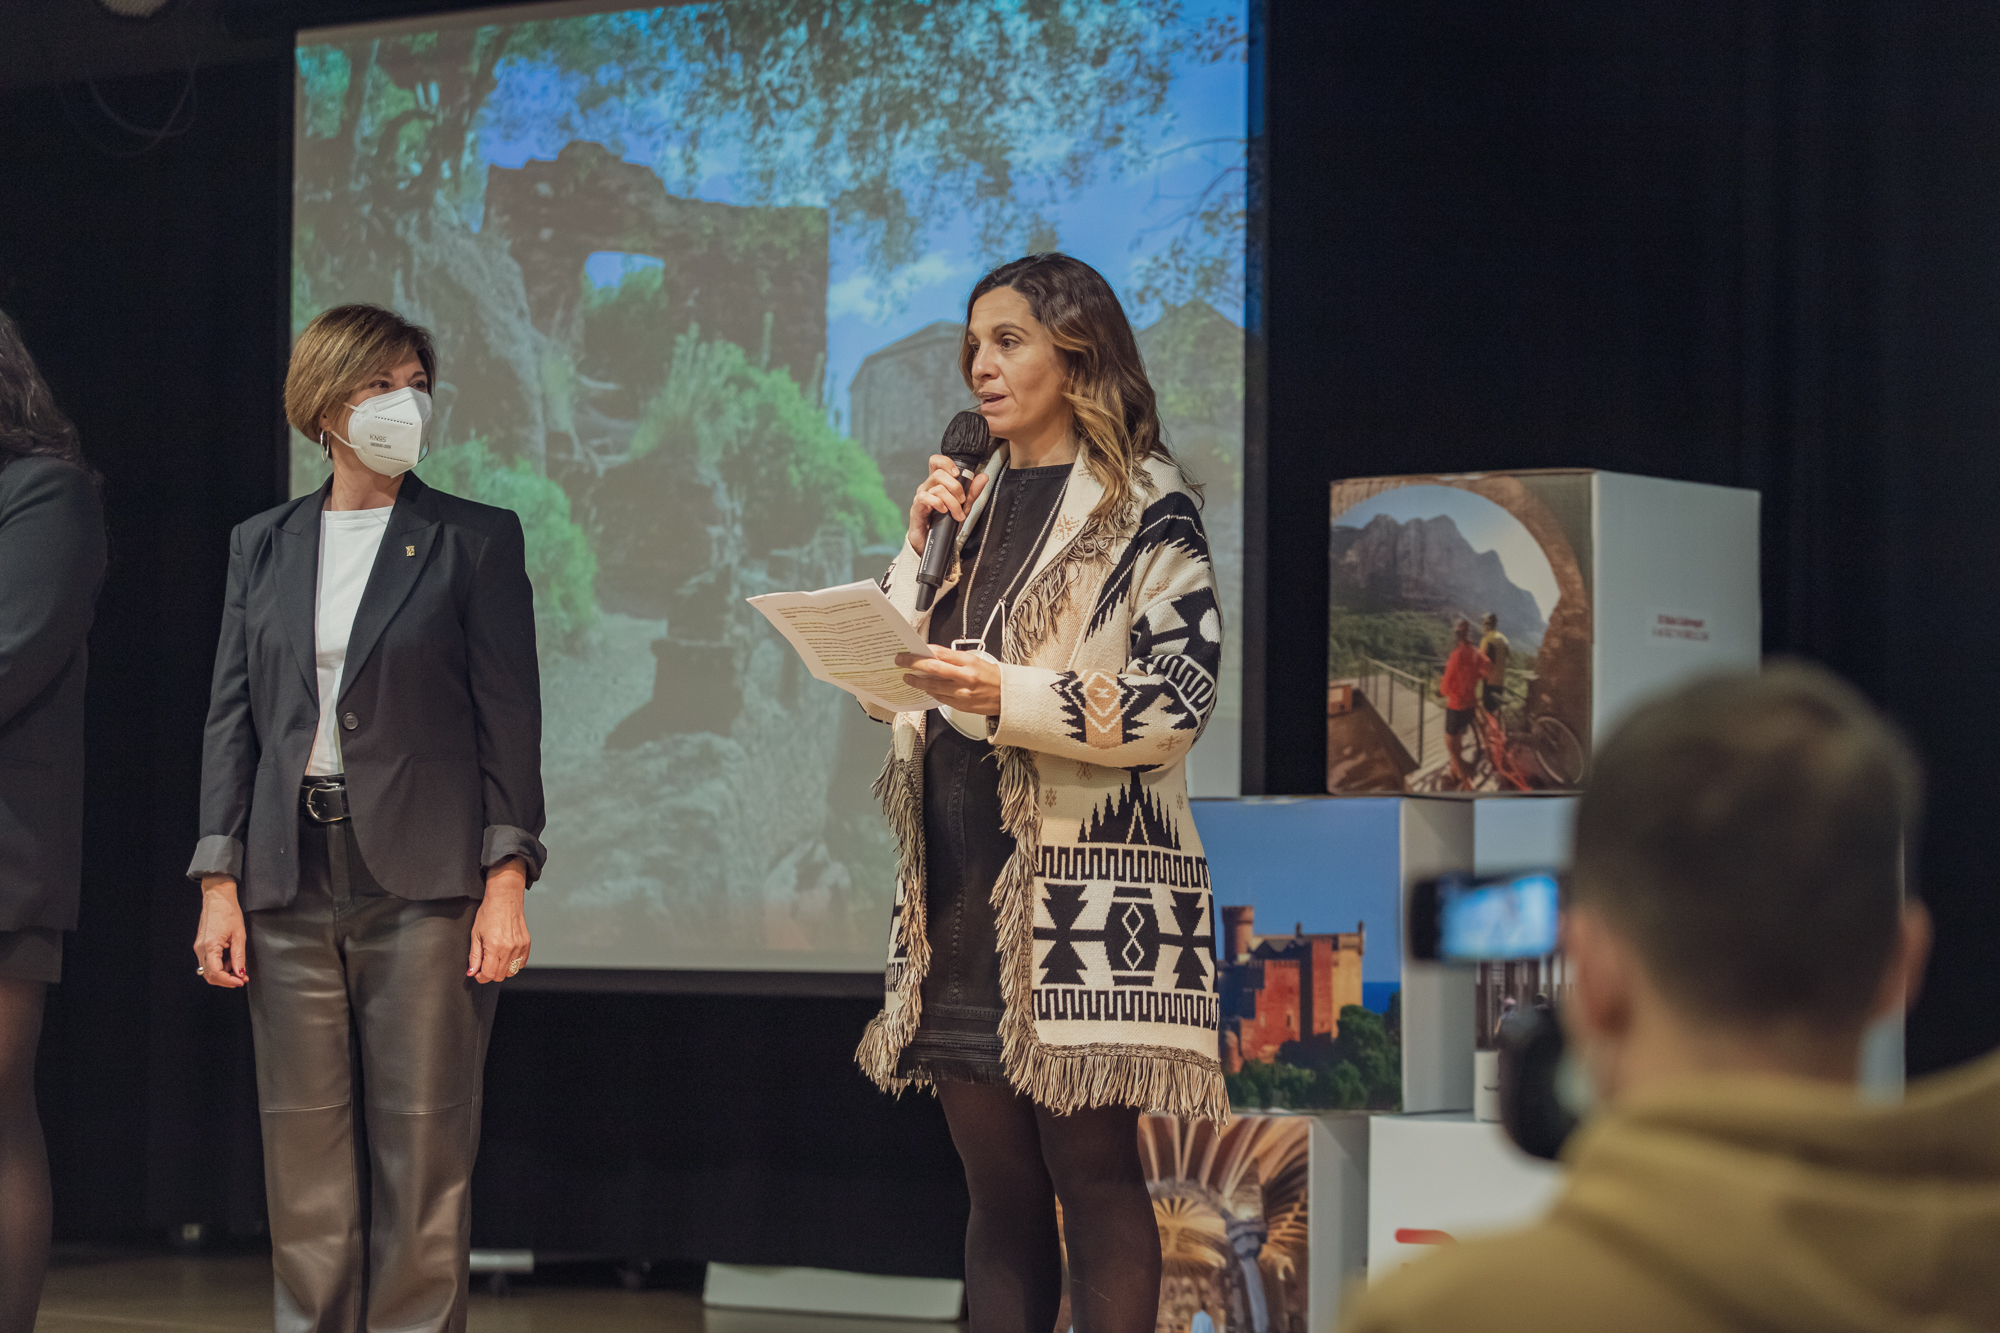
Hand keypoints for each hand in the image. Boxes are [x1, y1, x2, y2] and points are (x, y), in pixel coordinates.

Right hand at [193, 877, 247, 987]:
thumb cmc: (228, 912)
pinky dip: (220, 965)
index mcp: (210, 946)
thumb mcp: (239, 935)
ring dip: (223, 973)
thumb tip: (240, 973)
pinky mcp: (201, 945)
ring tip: (238, 966)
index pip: (215, 973)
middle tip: (241, 978)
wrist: (217, 897)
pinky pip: (208, 961)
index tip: (241, 982)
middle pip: (210, 975)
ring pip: (208, 970)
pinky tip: (230, 959)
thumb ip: (238, 956)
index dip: (228, 981)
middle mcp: (200, 949)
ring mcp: (199, 947)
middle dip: (226, 980)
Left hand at [468, 858, 529, 983]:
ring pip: (511, 972)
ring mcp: (520, 947)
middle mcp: (509, 948)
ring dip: (502, 969)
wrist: (505, 898)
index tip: (478, 972)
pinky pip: (521, 963)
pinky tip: (506, 955)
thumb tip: (472, 972)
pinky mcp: (526, 944)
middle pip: (500, 976)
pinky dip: (513, 964)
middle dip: (490, 973)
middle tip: (485, 964)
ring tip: (496, 958)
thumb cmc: (489, 912)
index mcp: (495, 947)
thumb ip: (474, 956)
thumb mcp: (476, 935)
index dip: (481, 976)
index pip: (489, 974)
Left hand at [897, 645, 1002, 715]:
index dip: (922, 651)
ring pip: (932, 686)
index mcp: (968, 662)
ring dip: (917, 681)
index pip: (940, 653)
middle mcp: (964, 676)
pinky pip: (940, 698)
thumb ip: (954, 659)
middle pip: (933, 668)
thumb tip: (933, 656)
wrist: (1008, 697)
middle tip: (901, 662)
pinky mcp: (961, 705)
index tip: (911, 651)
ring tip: (908, 678)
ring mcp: (962, 692)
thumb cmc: (993, 677)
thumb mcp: (975, 660)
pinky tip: (925, 688)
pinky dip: (931, 692)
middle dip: (913, 664)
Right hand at [907, 454, 989, 554]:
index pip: (936, 462)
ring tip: (956, 513)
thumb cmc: (944, 523)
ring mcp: (921, 496)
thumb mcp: (963, 507)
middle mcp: (928, 486)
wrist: (931, 542)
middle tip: (962, 501)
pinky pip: (926, 498)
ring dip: (952, 501)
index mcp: (937, 482)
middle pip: (940, 474)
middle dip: (956, 487)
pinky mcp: (917, 507)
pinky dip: (938, 504)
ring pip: (938, 488)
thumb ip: (972, 492)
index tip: (958, 474)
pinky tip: (943, 511)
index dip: (946, 462)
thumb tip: (983, 476)